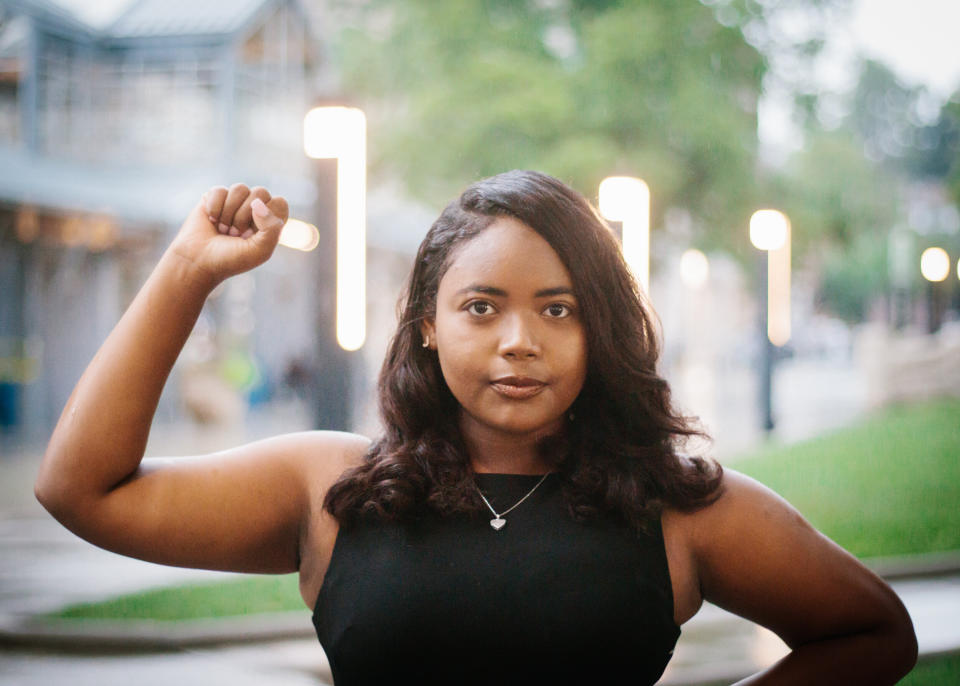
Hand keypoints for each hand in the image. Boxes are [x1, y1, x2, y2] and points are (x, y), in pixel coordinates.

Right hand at [169, 184, 288, 286]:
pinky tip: (211, 221)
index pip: (280, 203)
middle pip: (261, 192)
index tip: (253, 234)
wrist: (198, 261)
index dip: (267, 216)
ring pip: (240, 188)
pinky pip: (220, 190)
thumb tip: (258, 203)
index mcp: (270, 222)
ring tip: (224, 229)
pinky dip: (214, 208)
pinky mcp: (215, 197)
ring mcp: (235, 201)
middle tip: (236, 233)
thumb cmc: (231, 259)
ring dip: (229, 213)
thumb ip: (271, 228)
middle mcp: (254, 209)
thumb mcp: (260, 251)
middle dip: (245, 216)